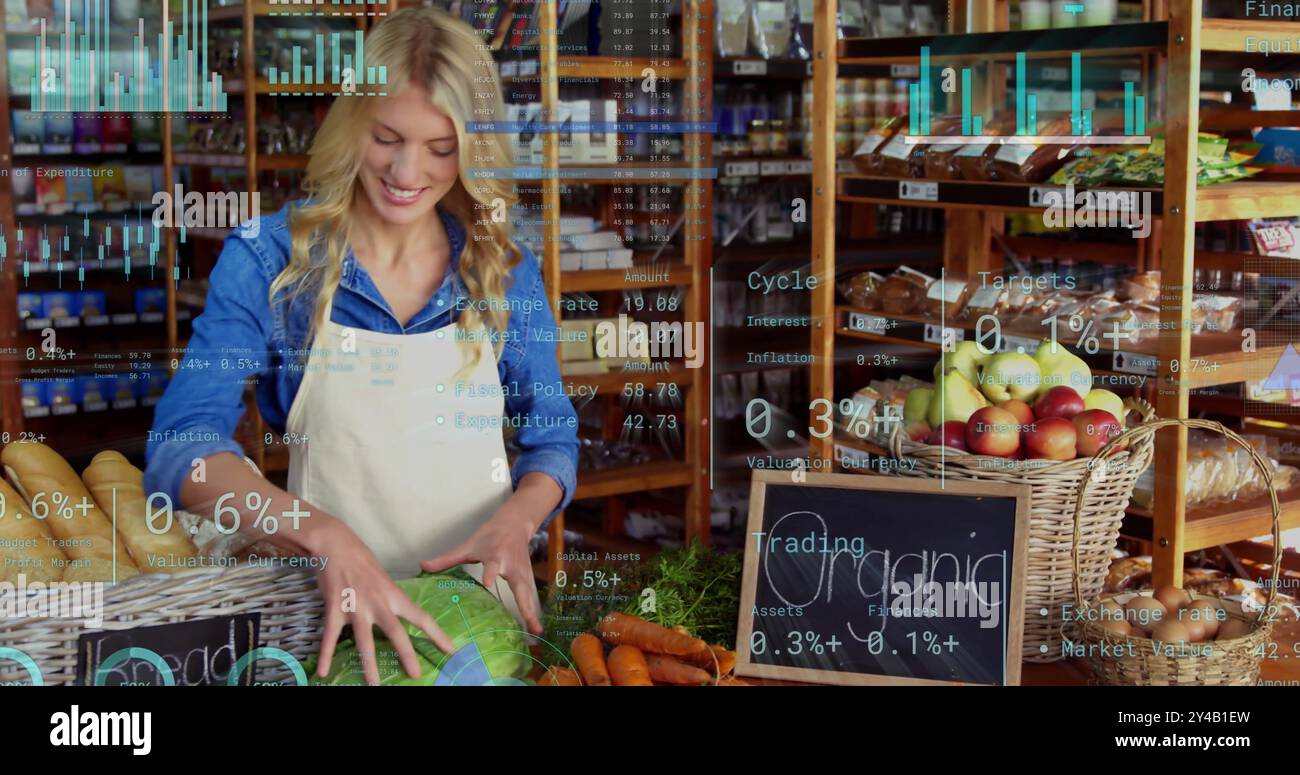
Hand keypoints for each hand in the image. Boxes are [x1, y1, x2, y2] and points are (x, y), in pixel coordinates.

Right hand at [310, 517, 455, 684]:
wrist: (336, 544)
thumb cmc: (361, 560)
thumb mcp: (383, 578)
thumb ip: (389, 598)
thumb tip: (396, 612)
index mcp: (393, 594)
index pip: (421, 616)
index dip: (437, 634)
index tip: (450, 650)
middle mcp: (378, 603)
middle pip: (396, 632)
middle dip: (407, 655)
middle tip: (416, 675)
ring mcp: (356, 607)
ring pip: (365, 641)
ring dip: (369, 665)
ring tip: (374, 685)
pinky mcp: (334, 609)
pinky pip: (330, 637)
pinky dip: (325, 655)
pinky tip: (323, 672)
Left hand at [420, 507, 541, 634]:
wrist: (515, 524)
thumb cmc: (490, 535)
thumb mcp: (469, 545)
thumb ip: (447, 558)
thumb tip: (423, 565)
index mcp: (495, 555)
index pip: (493, 565)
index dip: (491, 573)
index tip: (488, 583)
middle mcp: (512, 565)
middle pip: (519, 586)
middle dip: (524, 603)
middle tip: (528, 621)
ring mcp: (523, 572)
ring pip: (528, 594)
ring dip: (532, 613)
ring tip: (536, 631)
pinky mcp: (528, 577)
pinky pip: (529, 597)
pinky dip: (532, 612)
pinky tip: (535, 628)